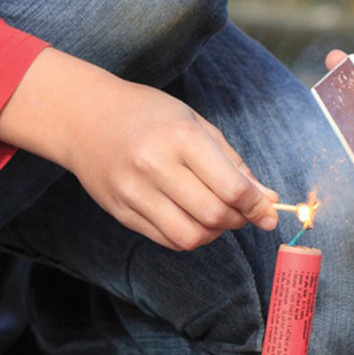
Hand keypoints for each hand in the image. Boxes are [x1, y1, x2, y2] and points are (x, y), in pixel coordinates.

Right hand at [0, 47, 277, 249]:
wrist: (86, 117)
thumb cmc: (149, 115)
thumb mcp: (195, 124)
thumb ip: (232, 163)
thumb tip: (267, 201)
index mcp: (181, 137)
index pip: (231, 188)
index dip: (256, 205)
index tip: (267, 210)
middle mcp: (155, 166)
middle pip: (213, 216)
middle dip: (238, 220)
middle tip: (243, 212)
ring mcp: (134, 192)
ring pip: (190, 237)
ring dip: (213, 233)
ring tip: (216, 215)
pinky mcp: (120, 212)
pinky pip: (166, 239)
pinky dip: (188, 235)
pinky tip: (191, 217)